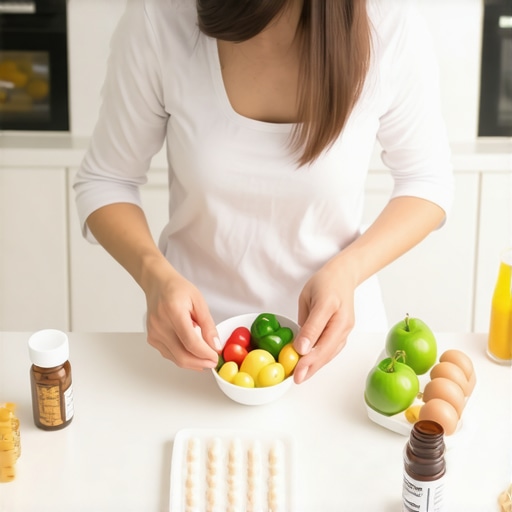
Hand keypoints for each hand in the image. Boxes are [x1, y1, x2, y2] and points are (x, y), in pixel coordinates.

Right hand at [143, 260, 220, 370]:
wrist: (158, 284)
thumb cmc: (178, 289)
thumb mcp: (199, 302)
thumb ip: (207, 325)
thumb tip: (215, 345)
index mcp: (173, 312)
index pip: (190, 342)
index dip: (205, 353)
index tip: (216, 356)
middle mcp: (160, 325)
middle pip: (181, 355)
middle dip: (200, 363)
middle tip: (213, 362)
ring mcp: (154, 333)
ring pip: (175, 358)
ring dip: (192, 363)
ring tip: (206, 358)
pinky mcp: (152, 339)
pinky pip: (169, 354)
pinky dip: (182, 357)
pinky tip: (193, 353)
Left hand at [292, 259, 356, 383]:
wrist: (343, 276)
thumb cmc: (325, 283)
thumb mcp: (309, 297)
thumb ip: (308, 323)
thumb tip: (302, 347)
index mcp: (333, 311)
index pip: (320, 337)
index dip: (308, 354)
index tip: (297, 366)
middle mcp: (343, 324)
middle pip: (327, 350)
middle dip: (311, 366)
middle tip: (297, 378)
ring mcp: (345, 330)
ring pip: (330, 352)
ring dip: (316, 366)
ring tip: (302, 376)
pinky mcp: (343, 334)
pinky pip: (332, 350)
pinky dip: (321, 359)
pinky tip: (311, 366)